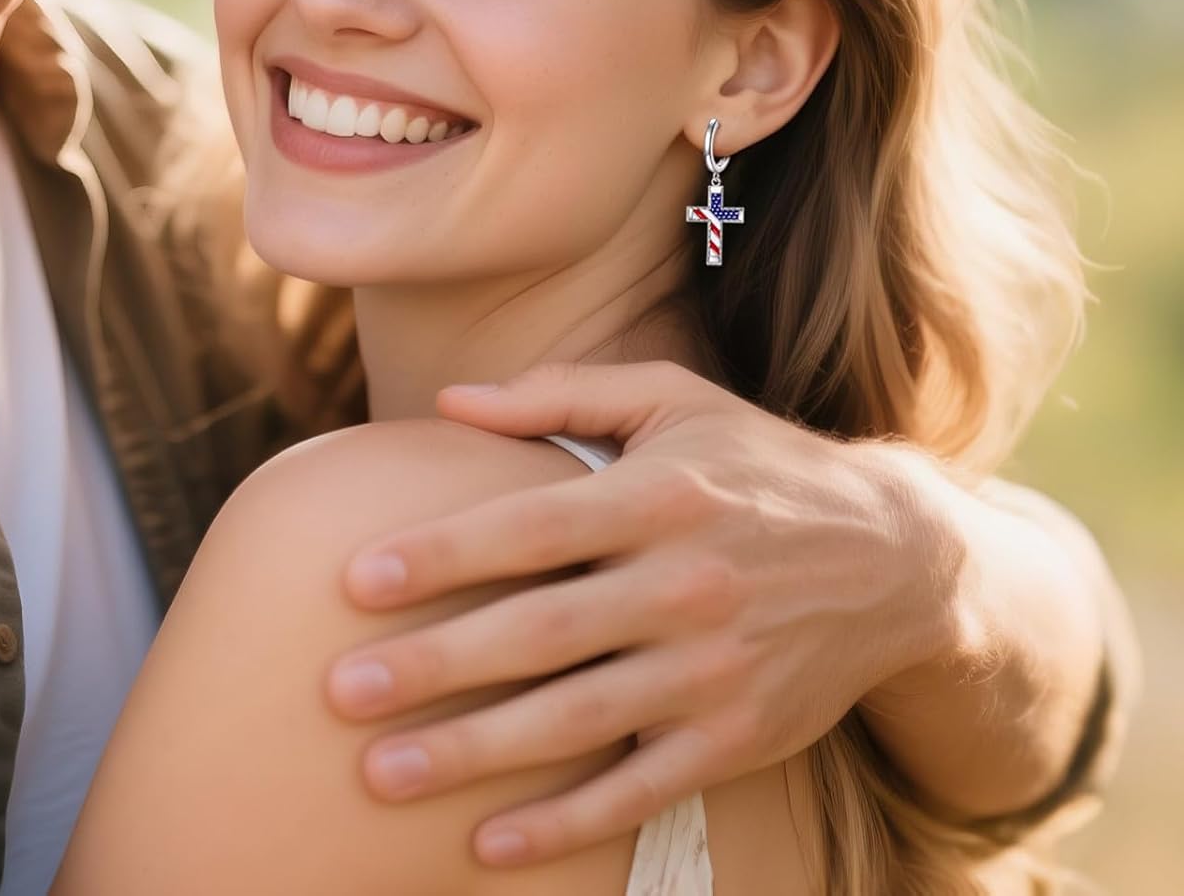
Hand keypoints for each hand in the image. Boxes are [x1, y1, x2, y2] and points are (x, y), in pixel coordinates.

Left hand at [325, 361, 962, 866]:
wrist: (897, 557)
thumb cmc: (757, 465)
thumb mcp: (674, 401)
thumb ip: (560, 392)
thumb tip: (448, 399)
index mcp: (660, 496)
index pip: (532, 528)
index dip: (442, 554)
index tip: (355, 579)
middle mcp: (685, 585)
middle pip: (539, 635)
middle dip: (433, 666)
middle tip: (338, 690)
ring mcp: (713, 670)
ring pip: (577, 723)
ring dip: (475, 754)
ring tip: (380, 774)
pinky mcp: (737, 737)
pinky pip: (641, 790)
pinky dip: (566, 823)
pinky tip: (488, 844)